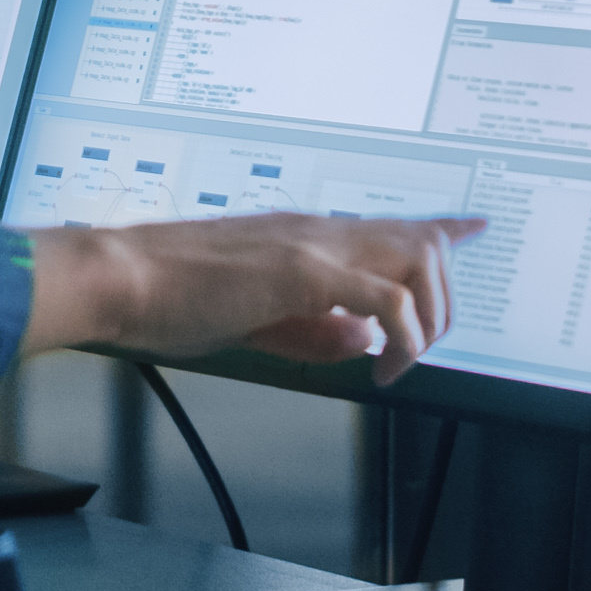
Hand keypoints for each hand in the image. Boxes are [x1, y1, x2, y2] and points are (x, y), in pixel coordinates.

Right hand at [23, 214, 483, 382]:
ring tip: (402, 361)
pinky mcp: (303, 272)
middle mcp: (316, 230)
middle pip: (422, 241)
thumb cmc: (162, 294)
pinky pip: (386, 299)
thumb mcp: (252, 319)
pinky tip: (380, 368)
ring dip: (427, 316)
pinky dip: (401, 336)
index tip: (473, 227)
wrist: (117, 277)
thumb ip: (311, 330)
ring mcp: (312, 245)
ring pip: (418, 261)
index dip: (442, 227)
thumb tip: (361, 341)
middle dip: (443, 299)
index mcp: (302, 236)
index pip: (390, 223)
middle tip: (423, 348)